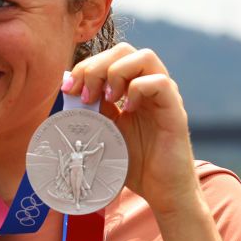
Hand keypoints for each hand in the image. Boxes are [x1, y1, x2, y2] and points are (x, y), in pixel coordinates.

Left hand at [63, 42, 198, 214]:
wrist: (161, 191)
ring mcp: (163, 96)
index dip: (84, 67)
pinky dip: (139, 89)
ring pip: (145, 56)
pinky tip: (128, 110)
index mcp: (130, 88)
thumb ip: (90, 111)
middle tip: (85, 94)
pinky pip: (160, 82)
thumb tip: (66, 92)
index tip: (68, 88)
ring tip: (107, 98)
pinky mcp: (175, 110)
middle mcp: (148, 86)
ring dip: (117, 72)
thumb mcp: (103, 131)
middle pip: (125, 49)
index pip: (108, 57)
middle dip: (97, 66)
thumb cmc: (133, 163)